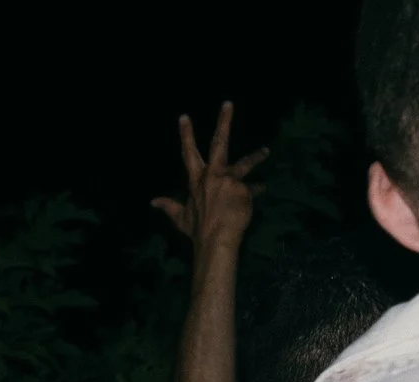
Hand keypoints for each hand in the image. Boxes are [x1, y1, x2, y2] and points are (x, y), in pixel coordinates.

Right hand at [151, 102, 265, 250]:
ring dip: (256, 156)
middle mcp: (213, 175)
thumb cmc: (198, 230)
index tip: (184, 117)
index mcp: (197, 180)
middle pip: (219, 143)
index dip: (186, 135)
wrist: (216, 240)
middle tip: (227, 103)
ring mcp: (230, 181)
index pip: (189, 153)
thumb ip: (169, 206)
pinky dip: (255, 192)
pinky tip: (259, 193)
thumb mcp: (180, 218)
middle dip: (223, 122)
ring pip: (245, 163)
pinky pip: (252, 189)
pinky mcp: (244, 189)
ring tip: (265, 151)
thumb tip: (152, 201)